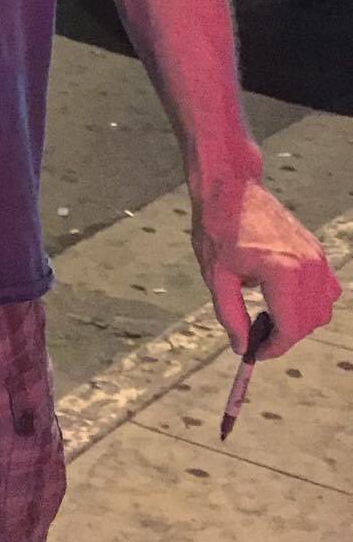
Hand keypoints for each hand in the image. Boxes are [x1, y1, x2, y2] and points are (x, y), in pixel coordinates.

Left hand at [192, 179, 341, 357]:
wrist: (230, 188)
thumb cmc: (217, 227)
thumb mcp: (216, 276)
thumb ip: (231, 316)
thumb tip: (241, 347)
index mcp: (283, 272)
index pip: (290, 328)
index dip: (274, 348)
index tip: (255, 353)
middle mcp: (309, 266)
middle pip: (310, 322)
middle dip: (285, 336)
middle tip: (256, 337)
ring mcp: (317, 257)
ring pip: (322, 308)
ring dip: (299, 321)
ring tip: (266, 316)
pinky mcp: (317, 251)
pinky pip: (325, 290)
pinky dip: (309, 303)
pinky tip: (279, 298)